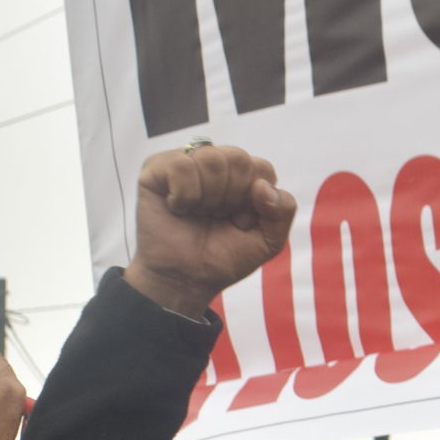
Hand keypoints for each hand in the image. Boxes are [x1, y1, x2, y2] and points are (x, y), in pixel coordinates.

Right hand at [124, 146, 296, 317]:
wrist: (186, 280)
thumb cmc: (222, 258)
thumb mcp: (268, 241)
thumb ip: (283, 211)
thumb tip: (262, 185)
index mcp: (243, 177)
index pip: (262, 168)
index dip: (254, 202)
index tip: (240, 223)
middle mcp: (215, 164)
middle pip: (239, 159)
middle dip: (232, 198)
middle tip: (217, 218)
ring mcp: (186, 163)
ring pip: (211, 159)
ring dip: (209, 198)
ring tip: (198, 213)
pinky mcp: (156, 169)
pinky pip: (181, 164)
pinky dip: (184, 195)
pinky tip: (178, 208)